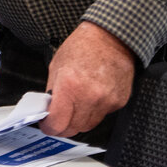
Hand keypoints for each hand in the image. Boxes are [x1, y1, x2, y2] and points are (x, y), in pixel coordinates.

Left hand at [41, 22, 135, 137]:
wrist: (112, 38)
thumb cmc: (83, 47)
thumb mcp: (57, 66)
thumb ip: (52, 91)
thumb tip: (48, 110)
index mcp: (70, 86)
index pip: (57, 123)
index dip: (49, 127)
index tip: (46, 124)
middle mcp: (90, 96)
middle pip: (73, 128)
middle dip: (63, 127)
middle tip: (58, 119)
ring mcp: (106, 101)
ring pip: (89, 126)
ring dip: (79, 121)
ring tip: (75, 107)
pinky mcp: (119, 102)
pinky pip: (103, 116)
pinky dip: (94, 112)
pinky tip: (91, 97)